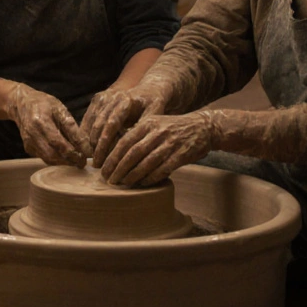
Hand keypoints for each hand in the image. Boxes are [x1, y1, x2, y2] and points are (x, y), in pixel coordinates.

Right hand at [3, 82, 91, 166]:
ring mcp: (28, 142)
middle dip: (69, 160)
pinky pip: (43, 157)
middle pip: (52, 154)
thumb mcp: (59, 108)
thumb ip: (71, 126)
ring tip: (75, 160)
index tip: (86, 156)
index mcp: (41, 122)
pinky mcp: (28, 147)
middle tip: (82, 162)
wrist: (21, 104)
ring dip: (63, 162)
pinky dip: (56, 159)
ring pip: (48, 158)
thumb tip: (84, 144)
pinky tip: (64, 156)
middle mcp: (32, 134)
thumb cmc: (43, 104)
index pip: (58, 142)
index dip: (73, 152)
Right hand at [82, 83, 168, 164]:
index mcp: (126, 100)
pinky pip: (88, 119)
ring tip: (93, 159)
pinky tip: (89, 149)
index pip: (112, 123)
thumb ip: (144, 128)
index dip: (106, 142)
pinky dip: (87, 134)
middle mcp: (112, 96)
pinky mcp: (97, 100)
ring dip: (90, 141)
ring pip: (91, 122)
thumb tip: (135, 146)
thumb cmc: (154, 105)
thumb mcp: (155, 114)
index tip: (104, 159)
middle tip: (97, 164)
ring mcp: (103, 97)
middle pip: (100, 124)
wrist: (147, 89)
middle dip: (97, 146)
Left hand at [99, 111, 217, 186]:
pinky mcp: (181, 154)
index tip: (103, 169)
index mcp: (147, 123)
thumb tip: (115, 150)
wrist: (203, 127)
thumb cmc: (173, 128)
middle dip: (118, 168)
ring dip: (133, 175)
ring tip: (123, 183)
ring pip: (146, 162)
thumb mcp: (154, 123)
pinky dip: (151, 177)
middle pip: (132, 153)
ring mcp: (170, 143)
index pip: (124, 141)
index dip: (112, 156)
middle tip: (109, 180)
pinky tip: (143, 183)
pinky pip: (163, 169)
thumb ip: (137, 133)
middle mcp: (157, 132)